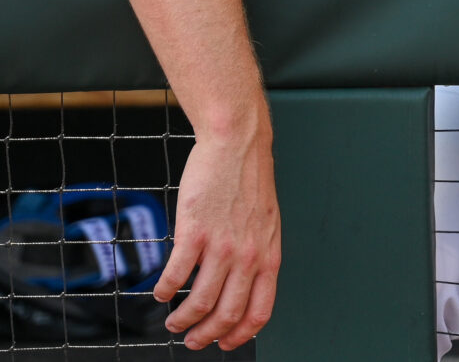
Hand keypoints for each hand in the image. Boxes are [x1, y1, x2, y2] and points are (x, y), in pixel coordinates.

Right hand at [155, 134, 281, 350]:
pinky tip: (161, 293)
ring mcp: (221, 245)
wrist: (237, 145)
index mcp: (268, 256)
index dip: (240, 335)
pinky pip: (176, 274)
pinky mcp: (195, 231)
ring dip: (182, 320)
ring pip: (200, 301)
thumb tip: (244, 286)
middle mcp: (248, 256)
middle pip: (227, 314)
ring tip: (173, 322)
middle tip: (192, 340)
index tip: (224, 344)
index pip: (259, 311)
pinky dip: (165, 290)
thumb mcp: (266, 226)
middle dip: (206, 336)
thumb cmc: (249, 182)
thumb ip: (257, 256)